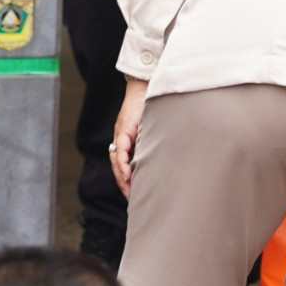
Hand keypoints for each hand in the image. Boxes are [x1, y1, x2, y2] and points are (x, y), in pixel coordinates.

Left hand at [110, 76, 147, 196]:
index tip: (134, 195)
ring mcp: (121, 133)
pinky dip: (124, 162)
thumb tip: (168, 158)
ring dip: (122, 178)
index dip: (127, 180)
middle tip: (131, 200)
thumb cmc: (152, 105)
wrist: (146, 86)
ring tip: (128, 192)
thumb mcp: (153, 128)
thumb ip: (154, 142)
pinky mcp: (124, 128)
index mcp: (127, 140)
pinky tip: (128, 174)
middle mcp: (121, 138)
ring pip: (117, 160)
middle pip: (118, 166)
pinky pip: (121, 149)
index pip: (124, 164)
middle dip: (123, 184)